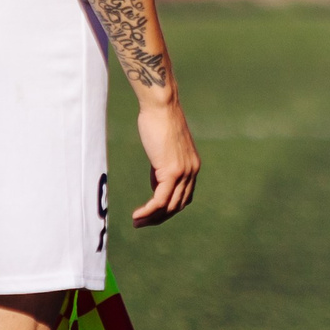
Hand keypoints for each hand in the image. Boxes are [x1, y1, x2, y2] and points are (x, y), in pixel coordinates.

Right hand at [133, 98, 200, 225]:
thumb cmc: (158, 122)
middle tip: (141, 223)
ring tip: (137, 222)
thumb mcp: (162, 150)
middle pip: (177, 205)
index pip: (183, 197)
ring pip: (169, 206)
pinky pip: (160, 200)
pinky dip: (148, 211)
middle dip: (159, 218)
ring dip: (152, 218)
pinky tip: (137, 215)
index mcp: (192, 167)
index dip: (167, 209)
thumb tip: (156, 185)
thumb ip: (161, 169)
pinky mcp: (172, 171)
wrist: (161, 106)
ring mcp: (184, 173)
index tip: (151, 214)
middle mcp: (192, 172)